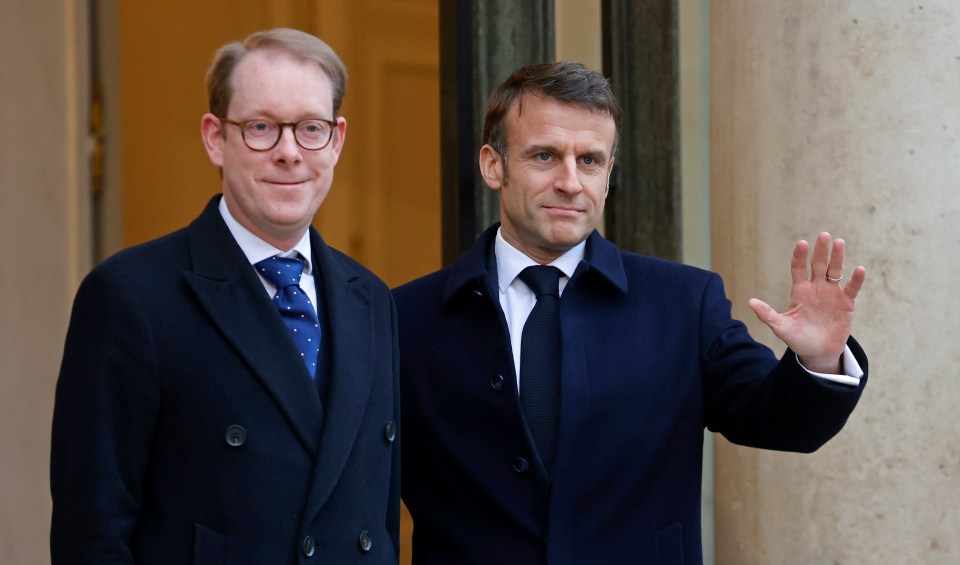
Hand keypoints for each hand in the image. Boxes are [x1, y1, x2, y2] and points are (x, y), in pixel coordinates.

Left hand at [748, 232, 865, 373]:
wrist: (817, 352)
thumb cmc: (797, 338)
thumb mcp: (781, 327)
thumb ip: (767, 314)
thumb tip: (749, 302)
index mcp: (800, 291)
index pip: (799, 268)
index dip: (800, 256)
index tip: (802, 243)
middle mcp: (816, 288)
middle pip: (818, 265)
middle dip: (820, 251)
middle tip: (823, 235)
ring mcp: (832, 294)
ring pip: (835, 271)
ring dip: (837, 258)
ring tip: (839, 242)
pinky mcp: (846, 303)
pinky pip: (852, 289)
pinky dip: (856, 280)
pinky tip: (859, 269)